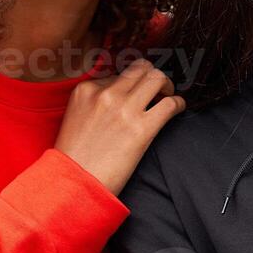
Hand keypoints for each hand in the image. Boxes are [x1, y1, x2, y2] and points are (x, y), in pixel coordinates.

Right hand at [54, 58, 184, 193]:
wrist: (73, 182)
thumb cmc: (73, 157)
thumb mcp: (74, 118)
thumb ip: (92, 103)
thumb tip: (117, 99)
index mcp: (86, 90)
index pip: (118, 74)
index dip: (131, 84)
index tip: (137, 93)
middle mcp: (105, 94)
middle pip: (140, 69)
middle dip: (152, 76)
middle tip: (158, 89)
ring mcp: (124, 110)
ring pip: (157, 78)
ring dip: (167, 85)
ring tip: (168, 95)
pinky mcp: (141, 129)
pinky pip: (169, 104)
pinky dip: (178, 103)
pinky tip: (178, 108)